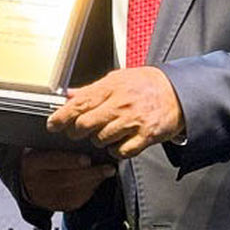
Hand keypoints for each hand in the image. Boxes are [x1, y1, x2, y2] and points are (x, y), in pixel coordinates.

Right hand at [19, 150, 114, 210]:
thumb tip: (82, 135)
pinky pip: (78, 199)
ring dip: (95, 181)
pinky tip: (98, 179)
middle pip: (66, 179)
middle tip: (108, 167)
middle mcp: (37, 182)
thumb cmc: (39, 156)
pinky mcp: (59, 206)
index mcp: (31, 163)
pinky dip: (91, 188)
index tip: (87, 158)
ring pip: (75, 191)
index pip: (51, 160)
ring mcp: (48, 197)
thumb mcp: (40, 146)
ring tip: (108, 170)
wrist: (27, 180)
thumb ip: (57, 142)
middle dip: (90, 173)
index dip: (70, 160)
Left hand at [46, 67, 183, 159]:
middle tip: (77, 132)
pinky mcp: (146, 136)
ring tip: (103, 134)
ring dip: (97, 140)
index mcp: (111, 87)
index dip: (62, 116)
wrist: (177, 92)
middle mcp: (120, 104)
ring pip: (101, 139)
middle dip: (76, 132)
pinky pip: (121, 151)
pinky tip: (117, 143)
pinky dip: (115, 151)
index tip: (52, 124)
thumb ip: (92, 89)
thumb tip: (69, 94)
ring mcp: (133, 121)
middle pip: (86, 124)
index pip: (79, 104)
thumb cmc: (146, 84)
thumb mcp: (117, 78)